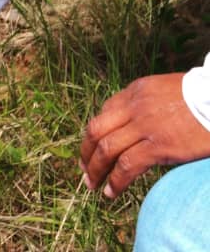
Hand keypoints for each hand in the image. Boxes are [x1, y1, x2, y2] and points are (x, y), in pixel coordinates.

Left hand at [80, 73, 209, 197]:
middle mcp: (134, 107)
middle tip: (84, 169)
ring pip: (107, 149)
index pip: (105, 111)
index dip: (97, 132)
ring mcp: (144, 126)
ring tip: (93, 185)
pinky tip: (111, 192)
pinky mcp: (159, 146)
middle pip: (97, 130)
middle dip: (87, 152)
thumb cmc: (199, 96)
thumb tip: (139, 122)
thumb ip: (148, 103)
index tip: (93, 147)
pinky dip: (116, 181)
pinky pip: (127, 165)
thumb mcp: (166, 90)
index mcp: (135, 91)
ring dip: (95, 169)